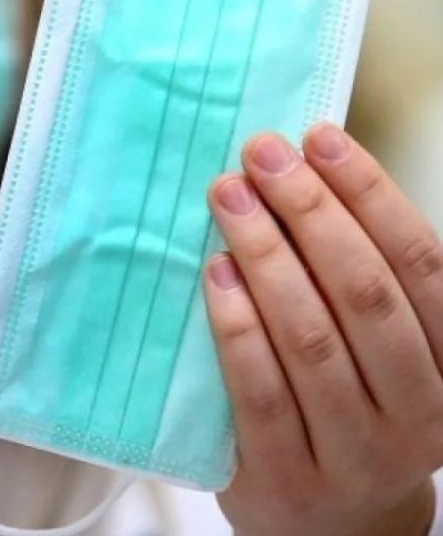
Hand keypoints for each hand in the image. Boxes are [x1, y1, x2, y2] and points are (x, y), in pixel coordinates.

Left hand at [204, 124, 440, 535]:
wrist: (329, 524)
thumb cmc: (347, 404)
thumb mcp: (379, 347)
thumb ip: (354, 276)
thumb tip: (301, 169)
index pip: (419, 263)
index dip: (369, 193)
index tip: (318, 137)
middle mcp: (418, 410)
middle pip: (365, 294)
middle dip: (310, 213)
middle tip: (259, 156)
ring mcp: (355, 452)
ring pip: (311, 340)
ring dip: (267, 257)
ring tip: (228, 198)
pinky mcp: (287, 480)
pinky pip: (261, 393)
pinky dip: (237, 327)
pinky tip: (214, 274)